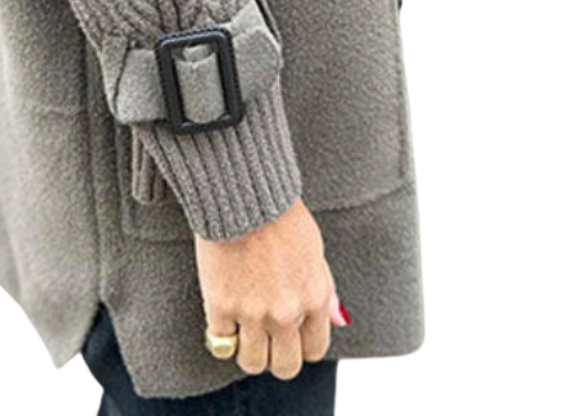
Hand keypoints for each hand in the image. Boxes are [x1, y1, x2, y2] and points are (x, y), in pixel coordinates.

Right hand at [194, 197, 348, 380]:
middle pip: (285, 366)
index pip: (315, 351)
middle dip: (275, 355)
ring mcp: (253, 313)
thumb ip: (326, 290)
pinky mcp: (220, 306)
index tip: (289, 334)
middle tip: (264, 336)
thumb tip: (339, 319)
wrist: (242, 194)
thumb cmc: (279, 216)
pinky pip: (221, 343)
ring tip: (241, 328)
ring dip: (246, 350)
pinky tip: (222, 312)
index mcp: (313, 299)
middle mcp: (287, 313)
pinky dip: (221, 332)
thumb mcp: (315, 249)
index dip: (300, 345)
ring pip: (252, 363)